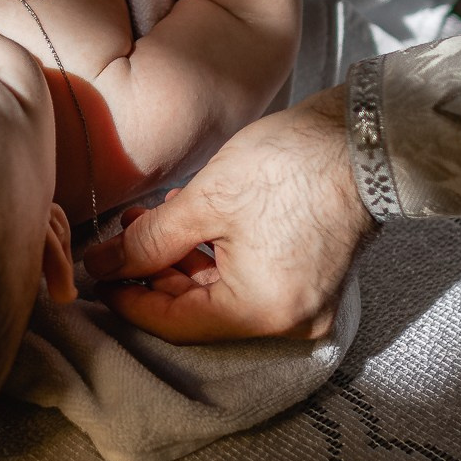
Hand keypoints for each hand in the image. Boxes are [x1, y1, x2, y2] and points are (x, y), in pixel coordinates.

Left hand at [82, 87, 370, 341]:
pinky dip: (217, 258)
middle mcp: (287, 321)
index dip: (128, 299)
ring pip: (224, 294)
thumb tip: (104, 266)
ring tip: (148, 219)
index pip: (175, 323)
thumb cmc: (289, 166)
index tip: (96, 276)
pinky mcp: (314, 277)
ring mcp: (306, 302)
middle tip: (118, 239)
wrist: (364, 137)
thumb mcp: (205, 201)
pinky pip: (252, 281)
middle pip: (199, 311)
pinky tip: (188, 222)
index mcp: (260, 312)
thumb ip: (148, 241)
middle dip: (154, 274)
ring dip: (182, 261)